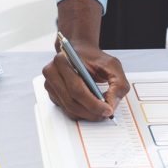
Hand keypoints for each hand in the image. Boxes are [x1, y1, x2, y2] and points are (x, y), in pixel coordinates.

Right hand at [42, 0, 129, 120]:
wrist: (81, 53)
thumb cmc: (95, 59)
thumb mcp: (113, 66)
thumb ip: (118, 84)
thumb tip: (111, 104)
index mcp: (63, 60)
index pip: (77, 89)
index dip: (93, 103)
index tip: (108, 110)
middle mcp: (51, 72)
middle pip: (71, 102)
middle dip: (91, 112)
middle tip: (106, 114)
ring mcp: (49, 83)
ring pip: (69, 108)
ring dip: (86, 114)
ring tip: (100, 111)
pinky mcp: (52, 93)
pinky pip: (66, 109)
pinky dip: (80, 112)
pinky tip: (90, 107)